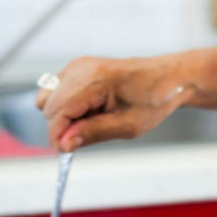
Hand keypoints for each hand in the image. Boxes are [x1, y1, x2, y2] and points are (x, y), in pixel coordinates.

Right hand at [35, 55, 187, 150]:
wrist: (169, 78)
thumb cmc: (155, 98)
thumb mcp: (128, 125)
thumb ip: (93, 133)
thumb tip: (64, 144)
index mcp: (96, 79)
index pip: (57, 111)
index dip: (58, 136)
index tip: (68, 151)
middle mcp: (82, 67)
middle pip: (47, 105)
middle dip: (61, 126)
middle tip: (87, 134)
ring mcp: (79, 65)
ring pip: (47, 98)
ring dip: (62, 116)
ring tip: (92, 119)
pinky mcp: (79, 68)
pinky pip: (56, 91)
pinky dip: (66, 106)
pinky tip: (90, 110)